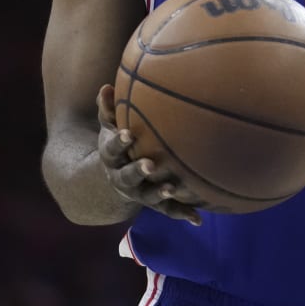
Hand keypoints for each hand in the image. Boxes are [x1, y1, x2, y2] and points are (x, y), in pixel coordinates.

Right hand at [96, 83, 205, 224]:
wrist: (115, 175)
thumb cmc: (118, 142)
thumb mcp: (108, 126)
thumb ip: (107, 108)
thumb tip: (106, 86)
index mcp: (111, 158)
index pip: (111, 149)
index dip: (118, 142)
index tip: (128, 134)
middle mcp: (122, 178)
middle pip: (127, 177)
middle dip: (138, 171)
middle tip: (150, 165)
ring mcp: (138, 192)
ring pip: (147, 196)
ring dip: (159, 194)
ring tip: (172, 189)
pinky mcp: (154, 202)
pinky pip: (168, 210)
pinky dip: (182, 213)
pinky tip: (198, 219)